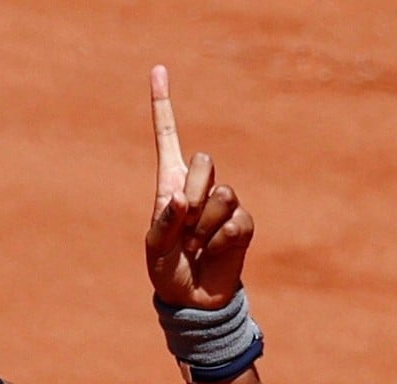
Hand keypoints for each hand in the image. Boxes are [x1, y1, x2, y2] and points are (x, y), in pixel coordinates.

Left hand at [146, 65, 253, 308]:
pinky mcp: (242, 225)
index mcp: (169, 186)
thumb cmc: (166, 271)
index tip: (158, 70)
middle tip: (184, 226)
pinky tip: (212, 254)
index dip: (162, 106)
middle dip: (194, 191)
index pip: (167, 139)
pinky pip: (236, 222)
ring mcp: (223, 206)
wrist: (192, 300)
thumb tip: (181, 198)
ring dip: (205, 225)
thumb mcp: (154, 249)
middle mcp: (198, 189)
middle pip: (204, 160)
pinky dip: (219, 242)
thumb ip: (163, 222)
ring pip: (223, 193)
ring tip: (196, 246)